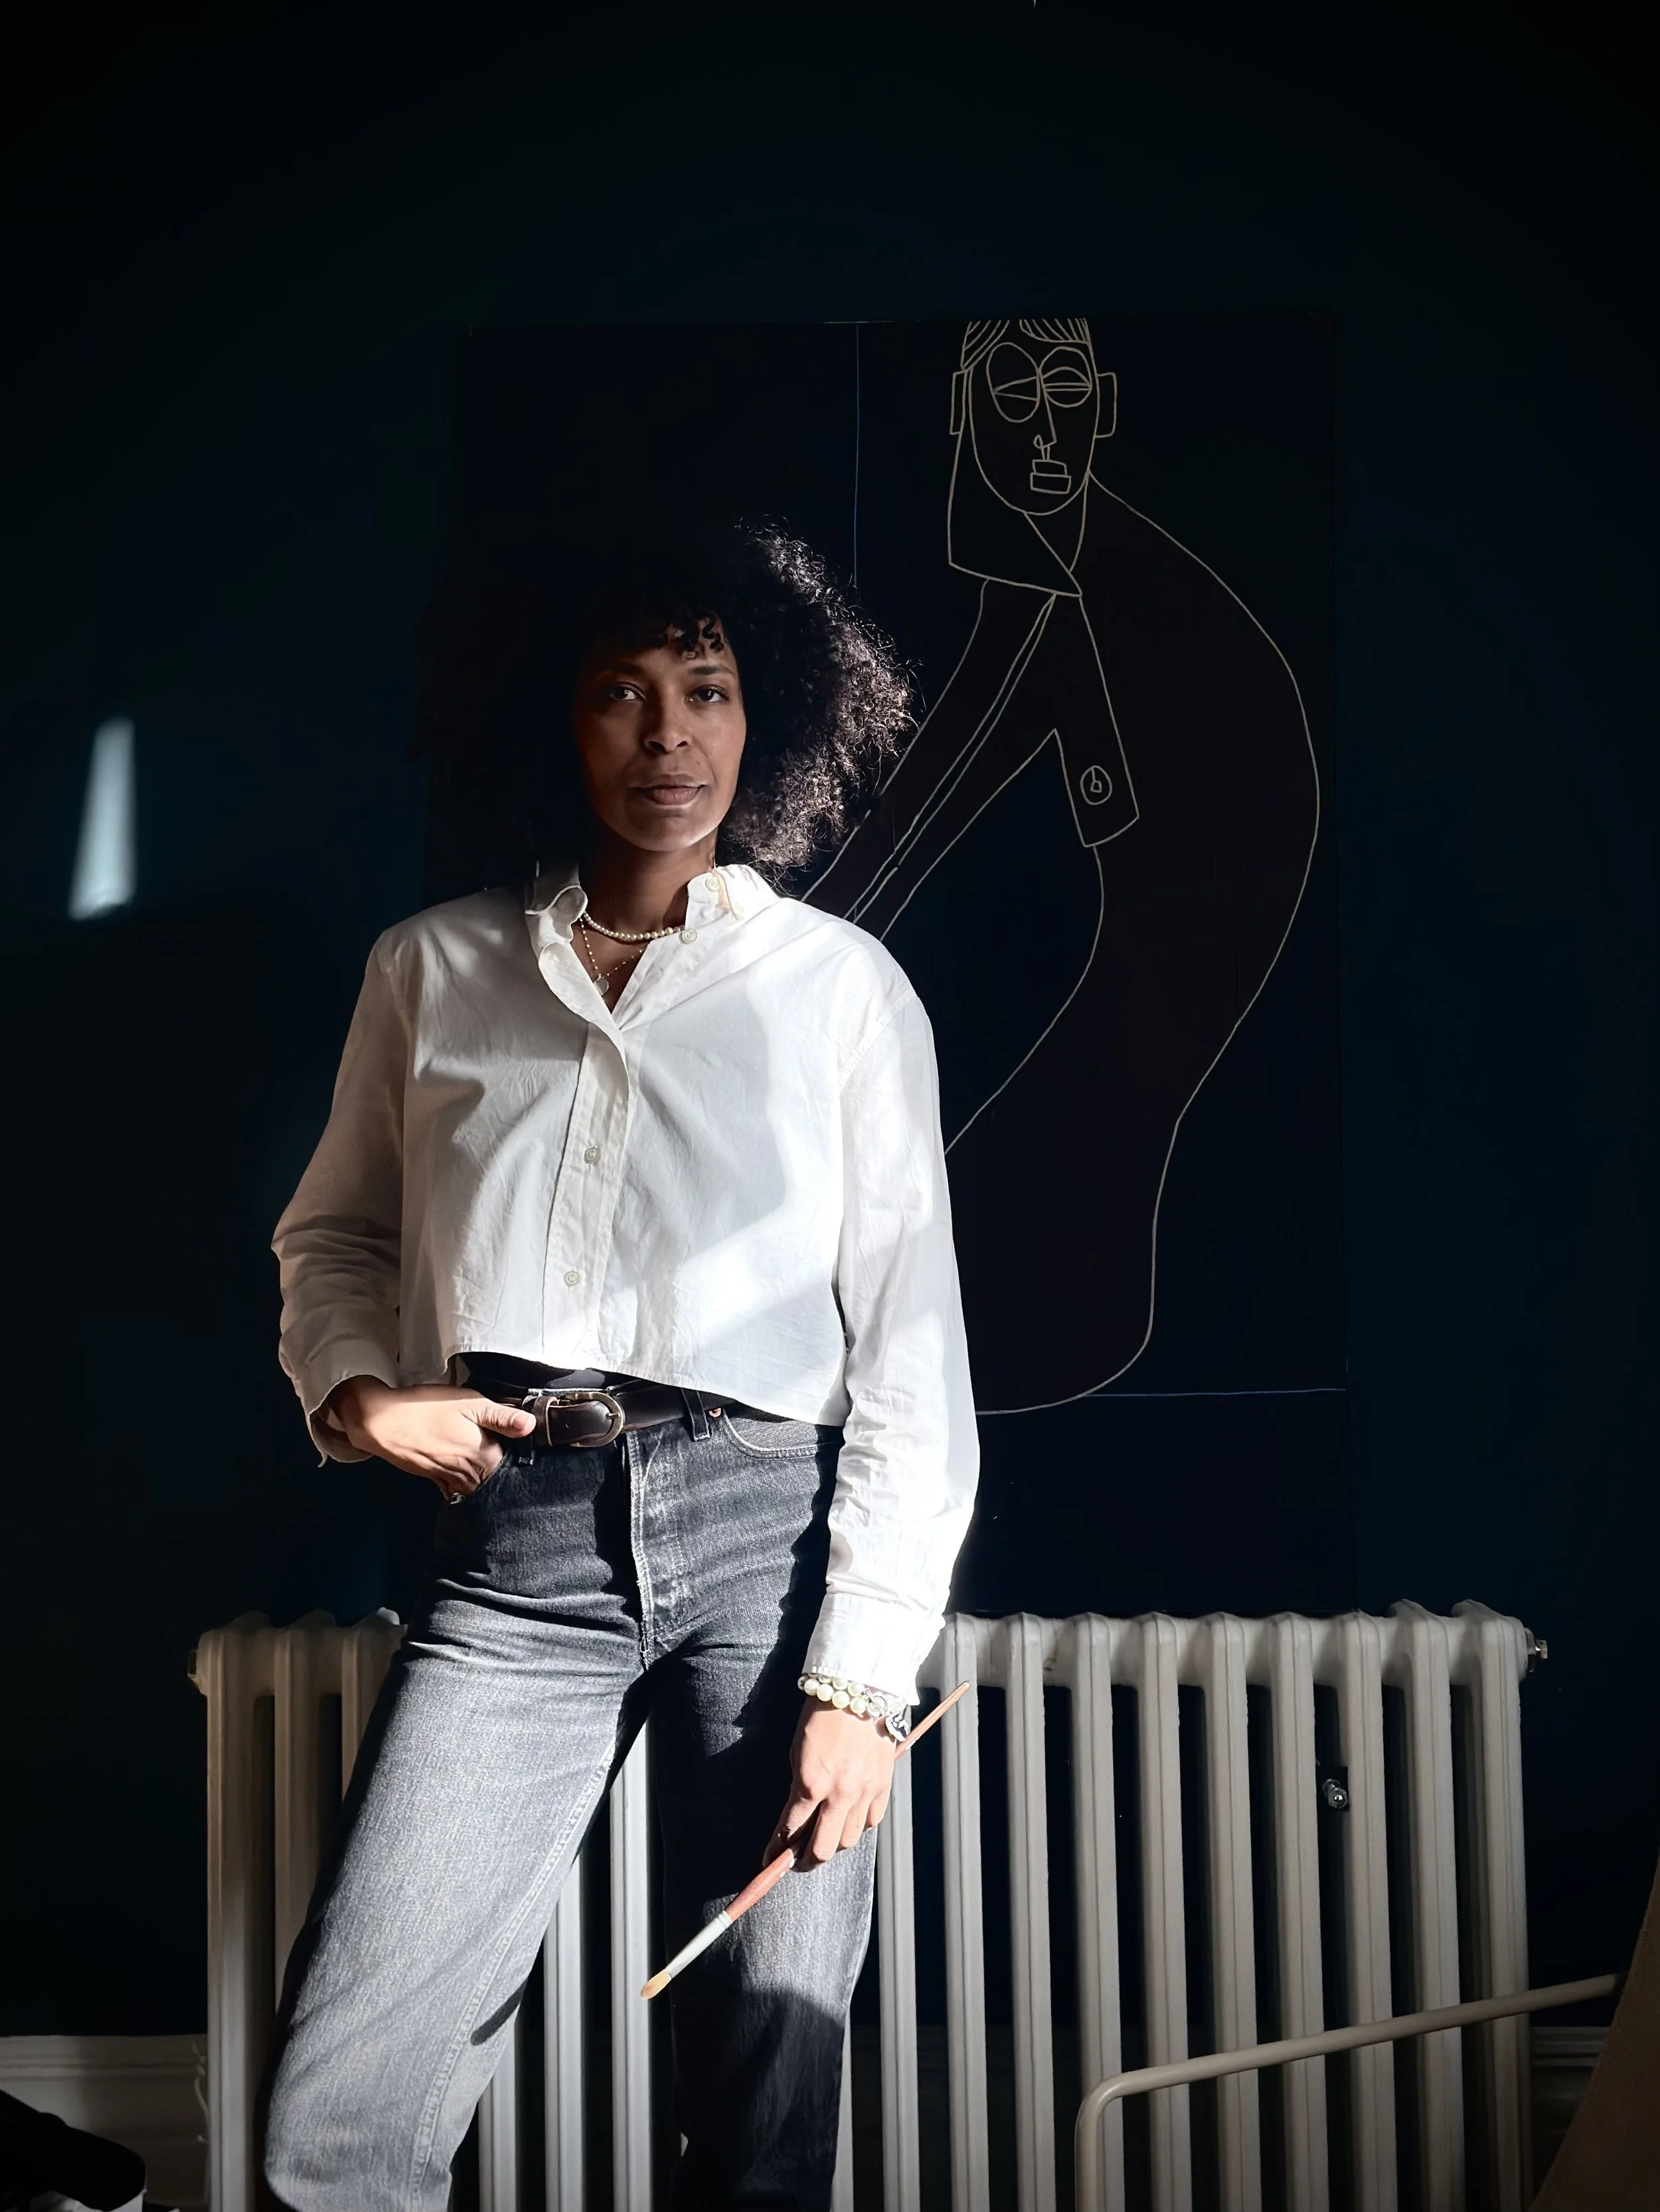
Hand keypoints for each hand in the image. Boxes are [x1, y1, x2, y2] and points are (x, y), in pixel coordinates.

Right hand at [325, 1377, 536, 1500]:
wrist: (383, 1422)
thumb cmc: (426, 1409)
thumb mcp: (470, 1403)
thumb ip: (502, 1417)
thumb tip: (531, 1426)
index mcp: (484, 1454)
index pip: (513, 1464)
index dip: (519, 1456)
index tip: (522, 1449)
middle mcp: (469, 1472)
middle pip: (494, 1478)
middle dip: (502, 1472)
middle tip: (506, 1460)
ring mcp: (449, 1477)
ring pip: (475, 1486)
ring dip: (482, 1480)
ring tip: (485, 1467)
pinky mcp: (433, 1477)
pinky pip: (454, 1489)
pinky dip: (461, 1487)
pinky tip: (462, 1477)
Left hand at [767, 1702, 895, 1869]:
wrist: (858, 1689)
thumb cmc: (822, 1714)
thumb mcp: (797, 1752)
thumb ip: (798, 1787)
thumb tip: (797, 1817)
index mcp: (811, 1783)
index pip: (791, 1830)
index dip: (777, 1850)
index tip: (770, 1859)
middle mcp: (839, 1794)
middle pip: (822, 1848)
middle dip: (805, 1862)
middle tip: (797, 1862)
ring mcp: (864, 1792)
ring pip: (849, 1841)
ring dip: (833, 1845)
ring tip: (824, 1839)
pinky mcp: (883, 1786)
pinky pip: (871, 1822)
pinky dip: (858, 1826)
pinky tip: (848, 1820)